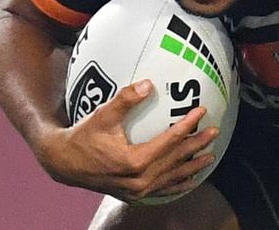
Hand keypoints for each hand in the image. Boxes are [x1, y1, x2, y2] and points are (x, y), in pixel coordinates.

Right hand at [35, 79, 219, 202]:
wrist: (63, 163)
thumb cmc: (83, 137)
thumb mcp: (103, 116)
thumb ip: (126, 100)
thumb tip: (148, 84)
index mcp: (134, 161)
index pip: (170, 141)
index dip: (187, 125)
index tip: (201, 112)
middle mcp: (139, 180)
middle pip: (176, 160)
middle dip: (197, 146)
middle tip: (214, 131)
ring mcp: (137, 191)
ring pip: (172, 178)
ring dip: (192, 167)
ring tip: (210, 156)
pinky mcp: (133, 194)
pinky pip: (162, 190)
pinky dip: (177, 184)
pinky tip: (189, 180)